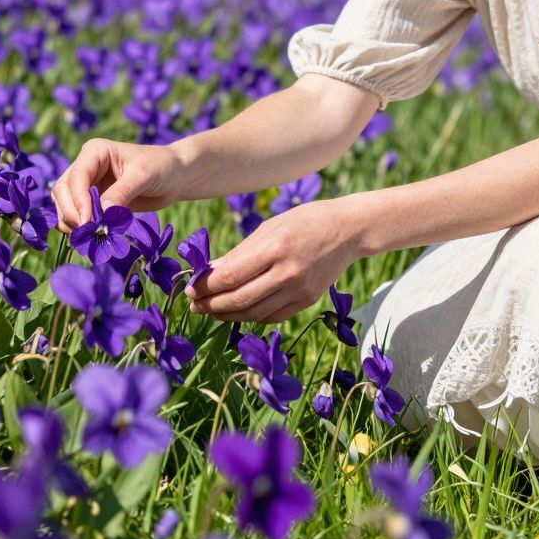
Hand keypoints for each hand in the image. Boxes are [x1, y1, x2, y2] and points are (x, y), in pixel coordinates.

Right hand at [50, 138, 186, 234]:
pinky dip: (77, 227)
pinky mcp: (92, 201)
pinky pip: (74, 214)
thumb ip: (122, 193)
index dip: (78, 200)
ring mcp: (87, 185)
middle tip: (89, 232)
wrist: (174, 177)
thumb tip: (101, 215)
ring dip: (71, 222)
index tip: (88, 222)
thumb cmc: (161, 167)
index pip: (76, 177)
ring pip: (63, 204)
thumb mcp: (144, 176)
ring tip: (90, 236)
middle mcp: (86, 166)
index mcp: (95, 152)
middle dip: (71, 212)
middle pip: (62, 190)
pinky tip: (90, 236)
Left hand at [186, 197, 359, 324]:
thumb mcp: (268, 227)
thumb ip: (238, 253)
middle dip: (211, 305)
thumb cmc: (304, 221)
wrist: (348, 230)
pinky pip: (272, 316)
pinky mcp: (308, 301)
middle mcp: (288, 272)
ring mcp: (300, 290)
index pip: (231, 276)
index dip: (206, 286)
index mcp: (275, 247)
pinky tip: (237, 312)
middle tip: (193, 305)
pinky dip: (250, 317)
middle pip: (239, 299)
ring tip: (211, 310)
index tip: (190, 289)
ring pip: (254, 313)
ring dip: (227, 315)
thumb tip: (208, 273)